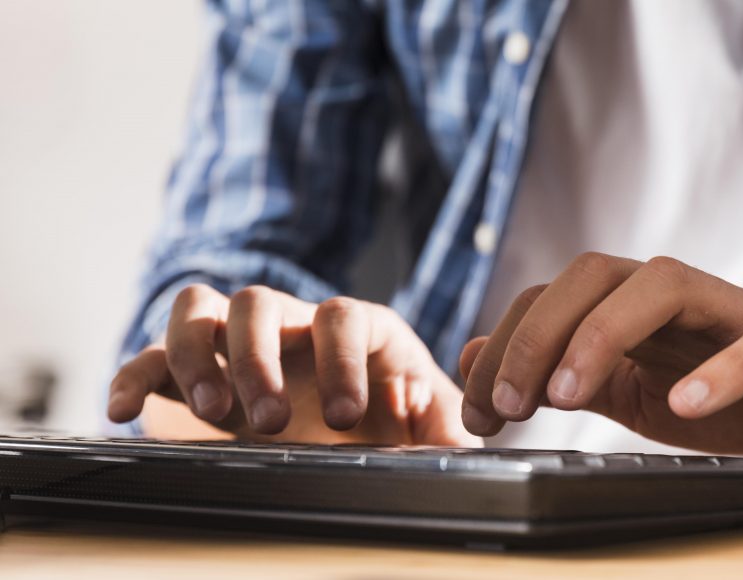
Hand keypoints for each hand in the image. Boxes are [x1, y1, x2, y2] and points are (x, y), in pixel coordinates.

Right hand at [108, 285, 479, 445]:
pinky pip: (152, 355)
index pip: (342, 315)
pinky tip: (121, 408)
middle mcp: (293, 323)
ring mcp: (241, 341)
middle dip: (258, 359)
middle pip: (258, 301)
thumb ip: (450, 427)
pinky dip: (133, 373)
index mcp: (356, 330)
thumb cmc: (396, 420)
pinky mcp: (200, 371)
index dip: (342, 359)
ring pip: (199, 308)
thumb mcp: (431, 426)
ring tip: (213, 413)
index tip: (348, 417)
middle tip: (269, 421)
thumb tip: (463, 432)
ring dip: (197, 356)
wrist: (357, 429)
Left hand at [460, 252, 742, 458]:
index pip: (552, 298)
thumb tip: (480, 359)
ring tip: (569, 396)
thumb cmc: (742, 388)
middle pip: (593, 275)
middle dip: (537, 335)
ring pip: (663, 287)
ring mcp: (733, 313)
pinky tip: (684, 403)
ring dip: (603, 336)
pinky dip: (718, 370)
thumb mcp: (634, 390)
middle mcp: (675, 296)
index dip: (505, 347)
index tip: (482, 414)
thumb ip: (565, 373)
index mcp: (633, 307)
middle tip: (508, 405)